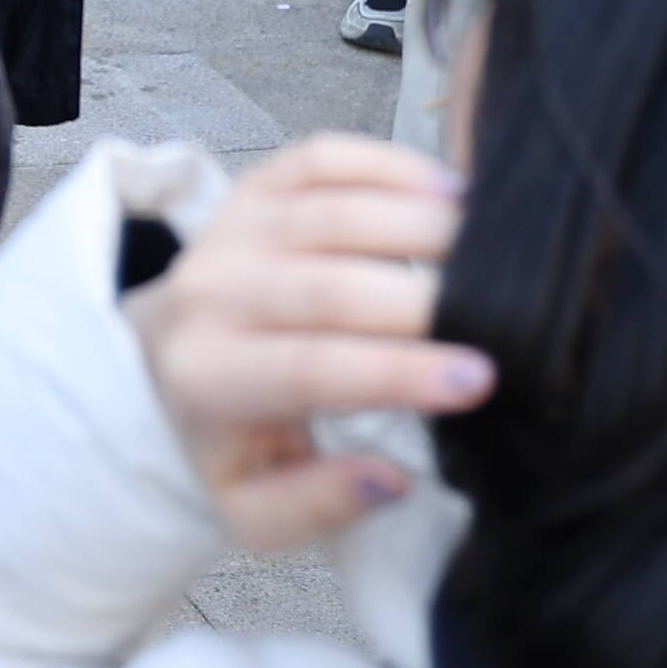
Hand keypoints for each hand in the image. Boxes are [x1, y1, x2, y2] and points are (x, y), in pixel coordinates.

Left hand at [123, 138, 496, 553]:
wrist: (162, 362)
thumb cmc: (227, 439)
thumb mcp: (250, 509)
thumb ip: (314, 505)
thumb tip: (389, 478)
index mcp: (208, 375)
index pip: (310, 368)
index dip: (398, 371)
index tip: (480, 378)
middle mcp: (209, 292)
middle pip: (326, 285)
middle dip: (421, 299)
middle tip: (504, 312)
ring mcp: (230, 228)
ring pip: (331, 212)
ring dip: (418, 224)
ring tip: (490, 247)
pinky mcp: (253, 186)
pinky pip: (321, 159)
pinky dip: (386, 164)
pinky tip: (449, 190)